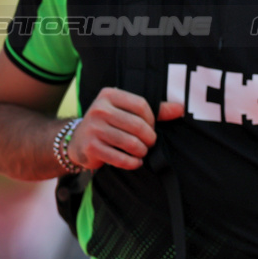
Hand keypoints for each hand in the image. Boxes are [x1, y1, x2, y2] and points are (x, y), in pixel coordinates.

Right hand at [67, 87, 183, 170]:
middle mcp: (99, 109)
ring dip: (142, 151)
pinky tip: (135, 162)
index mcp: (109, 95)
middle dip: (149, 138)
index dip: (152, 119)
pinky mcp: (91, 147)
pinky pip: (120, 158)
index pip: (141, 105)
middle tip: (149, 143)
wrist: (77, 141)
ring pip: (130, 143)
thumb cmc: (110, 124)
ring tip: (142, 151)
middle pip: (137, 125)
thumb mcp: (127, 111)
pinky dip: (132, 163)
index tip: (151, 127)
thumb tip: (180, 109)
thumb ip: (155, 110)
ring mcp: (93, 129)